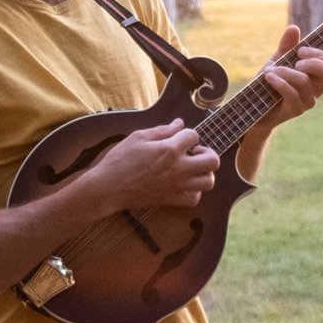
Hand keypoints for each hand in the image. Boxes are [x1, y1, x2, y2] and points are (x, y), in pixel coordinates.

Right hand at [79, 122, 218, 210]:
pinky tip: (185, 183)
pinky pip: (195, 198)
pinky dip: (195, 191)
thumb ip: (162, 130)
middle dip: (207, 152)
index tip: (179, 136)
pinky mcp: (172, 199)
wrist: (108, 188)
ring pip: (209, 181)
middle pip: (213, 160)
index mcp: (170, 149)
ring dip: (205, 172)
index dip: (188, 133)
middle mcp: (179, 168)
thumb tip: (179, 124)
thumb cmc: (120, 161)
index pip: (194, 135)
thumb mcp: (138, 137)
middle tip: (195, 152)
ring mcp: (177, 186)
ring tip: (192, 168)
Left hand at [253, 26, 322, 128]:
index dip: (320, 54)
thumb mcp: (278, 60)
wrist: (254, 105)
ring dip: (285, 71)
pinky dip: (279, 82)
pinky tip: (268, 76)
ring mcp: (308, 101)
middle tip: (296, 61)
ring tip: (269, 70)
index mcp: (317, 75)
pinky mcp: (296, 110)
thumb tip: (293, 27)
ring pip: (304, 81)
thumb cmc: (270, 82)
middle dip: (314, 63)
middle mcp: (317, 89)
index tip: (300, 51)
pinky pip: (292, 93)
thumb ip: (287, 46)